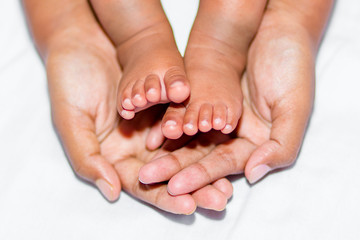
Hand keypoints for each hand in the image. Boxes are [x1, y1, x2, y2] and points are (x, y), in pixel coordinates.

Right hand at [45, 14, 231, 213]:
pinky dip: (203, 132)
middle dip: (194, 187)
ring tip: (228, 182)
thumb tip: (112, 191)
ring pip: (184, 151)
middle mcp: (137, 145)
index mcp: (114, 156)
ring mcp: (154, 124)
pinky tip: (222, 144)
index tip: (188, 206)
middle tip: (219, 199)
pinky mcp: (166, 104)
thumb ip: (88, 158)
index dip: (165, 197)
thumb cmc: (69, 81)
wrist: (82, 41)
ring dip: (206, 166)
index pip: (143, 184)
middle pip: (170, 173)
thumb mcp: (72, 122)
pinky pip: (187, 120)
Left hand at [140, 0, 332, 193]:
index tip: (175, 187)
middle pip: (201, 156)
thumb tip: (253, 175)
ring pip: (188, 139)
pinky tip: (151, 136)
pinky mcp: (204, 99)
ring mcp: (217, 117)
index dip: (200, 176)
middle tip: (147, 177)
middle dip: (174, 168)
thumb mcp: (294, 107)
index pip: (224, 165)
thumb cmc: (292, 66)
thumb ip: (280, 145)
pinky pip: (183, 114)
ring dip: (167, 151)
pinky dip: (168, 125)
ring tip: (144, 162)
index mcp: (256, 142)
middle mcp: (234, 134)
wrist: (277, 28)